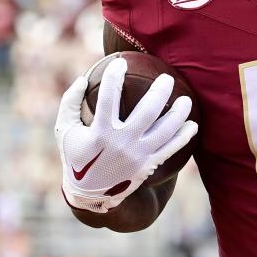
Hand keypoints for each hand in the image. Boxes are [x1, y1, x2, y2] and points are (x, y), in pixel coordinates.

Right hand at [55, 57, 196, 212]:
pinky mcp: (147, 166)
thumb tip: (82, 79)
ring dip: (178, 113)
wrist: (90, 195)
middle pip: (148, 112)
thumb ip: (70, 103)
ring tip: (186, 99)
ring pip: (165, 131)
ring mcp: (137, 156)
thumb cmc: (76, 156)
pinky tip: (193, 125)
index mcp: (100, 132)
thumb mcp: (64, 130)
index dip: (115, 77)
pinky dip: (183, 137)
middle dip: (160, 92)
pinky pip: (170, 149)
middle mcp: (121, 143)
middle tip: (167, 78)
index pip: (108, 98)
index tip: (120, 62)